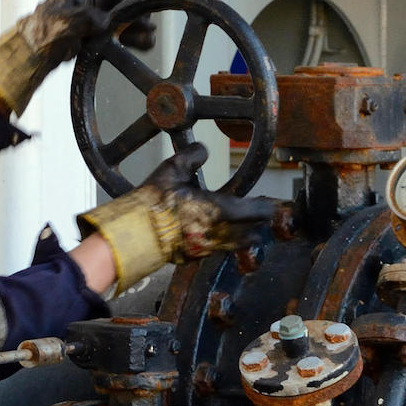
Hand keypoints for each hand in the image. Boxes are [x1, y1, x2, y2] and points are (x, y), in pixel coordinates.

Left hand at [0, 0, 150, 115]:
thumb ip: (86, 17)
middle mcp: (88, 0)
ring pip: (121, 17)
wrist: (34, 53)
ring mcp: (92, 18)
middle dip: (134, 8)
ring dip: (136, 25)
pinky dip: (131, 39)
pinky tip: (144, 44)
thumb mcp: (63, 20)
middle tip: (146, 18)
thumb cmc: (42, 31)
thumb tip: (106, 22)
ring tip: (150, 33)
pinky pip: (118, 33)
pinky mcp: (95, 34)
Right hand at [76, 144, 276, 295]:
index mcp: (217, 211)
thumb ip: (192, 155)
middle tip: (265, 220)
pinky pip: (215, 252)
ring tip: (252, 234)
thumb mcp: (173, 169)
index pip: (252, 211)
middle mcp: (216, 233)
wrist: (133, 233)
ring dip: (244, 239)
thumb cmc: (153, 201)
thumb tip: (203, 148)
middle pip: (248, 233)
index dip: (264, 208)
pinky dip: (222, 246)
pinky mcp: (192, 258)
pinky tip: (220, 241)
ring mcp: (205, 248)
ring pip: (234, 246)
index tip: (271, 205)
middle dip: (258, 226)